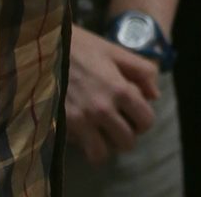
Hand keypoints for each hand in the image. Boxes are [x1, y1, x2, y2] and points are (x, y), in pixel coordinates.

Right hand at [65, 26, 159, 164]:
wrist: (46, 47)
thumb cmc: (83, 46)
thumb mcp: (115, 51)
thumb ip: (142, 71)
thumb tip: (154, 96)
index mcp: (120, 88)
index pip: (145, 121)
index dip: (143, 119)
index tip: (134, 113)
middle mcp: (102, 109)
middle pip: (126, 142)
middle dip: (126, 134)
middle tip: (118, 122)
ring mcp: (81, 121)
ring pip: (102, 154)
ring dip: (105, 145)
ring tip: (101, 131)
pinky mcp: (62, 126)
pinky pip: (80, 150)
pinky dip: (84, 145)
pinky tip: (84, 130)